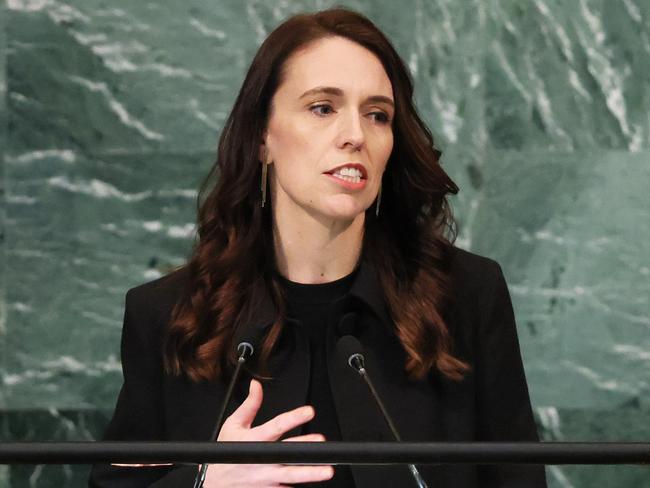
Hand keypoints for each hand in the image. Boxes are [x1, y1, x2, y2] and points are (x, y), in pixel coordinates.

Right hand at [203, 379, 333, 486]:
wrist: (216, 483)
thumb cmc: (225, 453)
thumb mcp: (233, 425)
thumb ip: (250, 405)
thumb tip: (256, 385)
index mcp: (255, 439)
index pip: (277, 425)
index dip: (293, 417)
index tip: (309, 411)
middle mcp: (263, 458)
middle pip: (287, 452)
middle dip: (305, 448)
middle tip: (321, 442)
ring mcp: (267, 477)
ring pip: (291, 475)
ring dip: (310, 473)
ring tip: (327, 470)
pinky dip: (296, 486)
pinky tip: (312, 480)